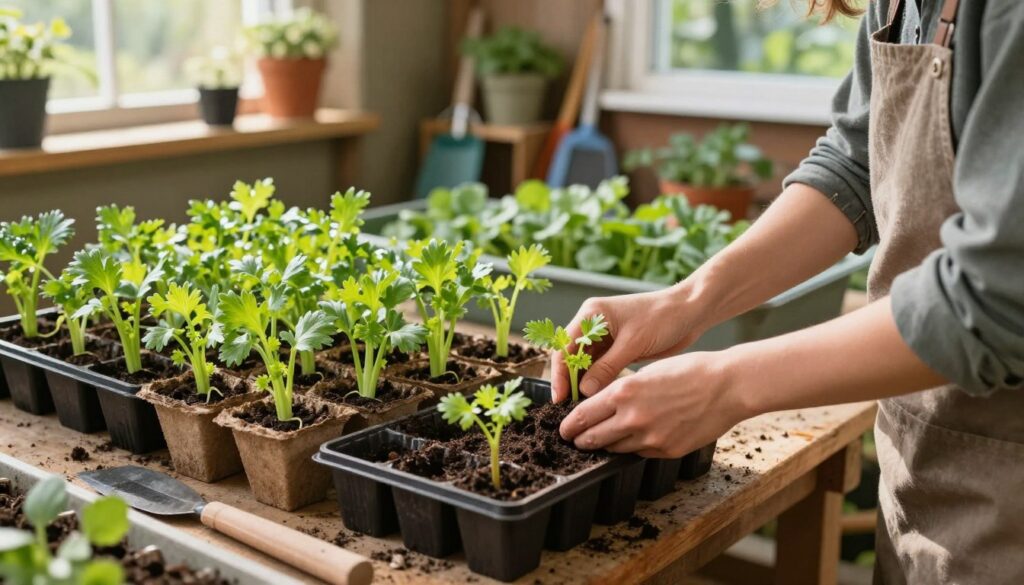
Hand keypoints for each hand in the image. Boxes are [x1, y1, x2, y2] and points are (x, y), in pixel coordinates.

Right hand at [550, 286, 704, 401]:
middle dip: (568, 380)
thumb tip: (584, 390)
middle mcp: (594, 325)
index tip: (560, 397)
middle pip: (571, 356)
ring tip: (580, 407)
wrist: (690, 312)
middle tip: (567, 407)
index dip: (560, 373)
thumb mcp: (633, 343)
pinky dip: (597, 382)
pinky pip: (600, 368)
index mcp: (592, 314)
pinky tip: (596, 398)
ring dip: (582, 383)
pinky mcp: (617, 349)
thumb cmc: (663, 317)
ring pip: (585, 365)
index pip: (565, 346)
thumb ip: (607, 367)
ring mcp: (605, 337)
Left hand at [558, 351, 749, 457]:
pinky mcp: (666, 450)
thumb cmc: (690, 371)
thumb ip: (623, 391)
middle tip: (575, 440)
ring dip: (605, 445)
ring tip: (601, 441)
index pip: (583, 416)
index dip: (569, 425)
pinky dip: (632, 447)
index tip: (563, 429)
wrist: (728, 386)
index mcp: (624, 392)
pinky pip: (639, 453)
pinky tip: (634, 439)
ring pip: (614, 449)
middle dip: (581, 440)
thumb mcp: (648, 372)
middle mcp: (632, 418)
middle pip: (593, 438)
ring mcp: (650, 438)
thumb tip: (603, 404)